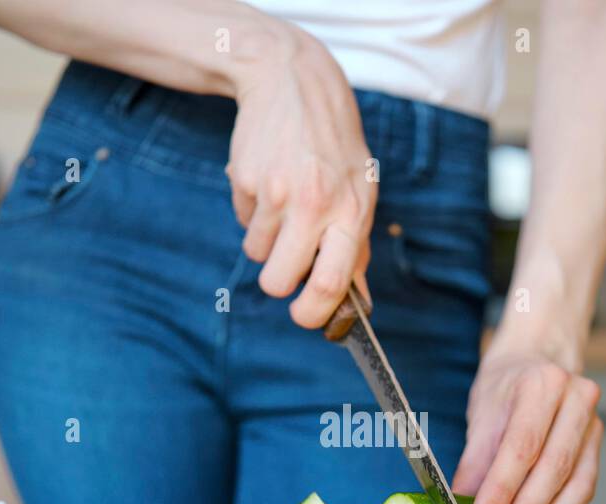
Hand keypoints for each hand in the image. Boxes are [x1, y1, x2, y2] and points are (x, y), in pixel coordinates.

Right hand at [226, 25, 375, 326]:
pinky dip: (253, 212)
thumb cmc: (334, 147)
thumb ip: (357, 248)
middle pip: (280, 280)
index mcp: (352, 212)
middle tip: (282, 270)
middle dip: (277, 283)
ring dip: (266, 241)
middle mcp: (316, 204)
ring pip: (257, 253)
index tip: (305, 318)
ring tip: (283, 204)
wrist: (294, 83)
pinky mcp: (246, 180)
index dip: (314, 313)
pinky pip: (244, 221)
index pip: (333, 282)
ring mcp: (278, 192)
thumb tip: (359, 302)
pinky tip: (269, 182)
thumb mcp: (361, 190)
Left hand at [452, 344, 603, 503]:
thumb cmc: (506, 388)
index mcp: (542, 383)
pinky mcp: (598, 447)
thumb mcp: (481, 417)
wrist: (538, 361)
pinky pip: (583, 491)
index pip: (522, 446)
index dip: (502, 490)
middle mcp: (576, 400)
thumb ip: (473, 466)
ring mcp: (594, 423)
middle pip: (552, 469)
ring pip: (575, 486)